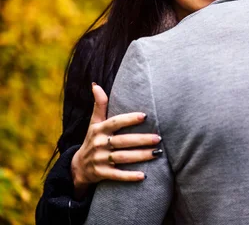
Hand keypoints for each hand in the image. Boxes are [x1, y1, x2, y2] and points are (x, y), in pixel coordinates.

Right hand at [71, 83, 161, 198]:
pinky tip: (144, 176)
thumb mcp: (94, 123)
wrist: (78, 167)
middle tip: (159, 138)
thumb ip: (99, 105)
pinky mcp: (101, 174)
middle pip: (123, 141)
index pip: (115, 122)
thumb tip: (96, 84)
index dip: (129, 119)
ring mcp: (100, 160)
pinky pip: (117, 175)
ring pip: (123, 157)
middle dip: (141, 140)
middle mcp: (99, 144)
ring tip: (157, 153)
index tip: (145, 116)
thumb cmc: (93, 140)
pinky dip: (129, 176)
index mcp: (99, 129)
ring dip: (141, 156)